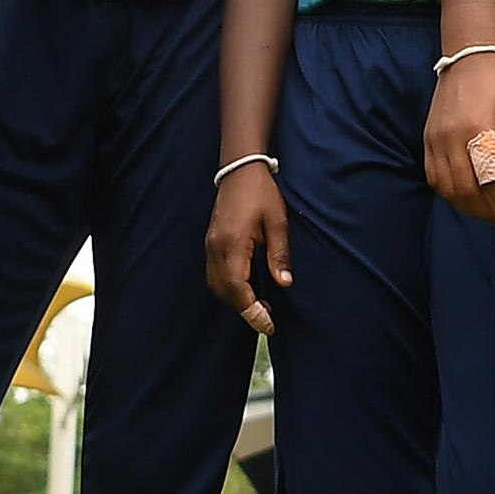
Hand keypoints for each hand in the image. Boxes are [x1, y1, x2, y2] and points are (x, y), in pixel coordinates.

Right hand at [205, 163, 293, 331]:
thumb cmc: (261, 192)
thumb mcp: (277, 221)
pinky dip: (228, 287)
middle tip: (268, 319)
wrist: (239, 168)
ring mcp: (210, 245)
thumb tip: (284, 283)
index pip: (237, 288)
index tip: (268, 325)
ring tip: (260, 306)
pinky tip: (247, 287)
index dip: (251, 311)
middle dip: (244, 310)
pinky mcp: (211, 242)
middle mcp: (216, 247)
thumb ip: (279, 253)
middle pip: (223, 292)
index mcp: (233, 244)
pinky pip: (214, 273)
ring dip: (235, 300)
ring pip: (216, 285)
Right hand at [423, 53, 494, 229]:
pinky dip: (452, 195)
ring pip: (447, 190)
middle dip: (490, 213)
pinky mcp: (427, 140)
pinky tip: (470, 198)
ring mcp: (435, 140)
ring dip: (470, 208)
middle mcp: (450, 138)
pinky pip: (434, 179)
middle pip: (466, 191)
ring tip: (492, 214)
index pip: (491, 180)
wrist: (466, 56)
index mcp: (477, 128)